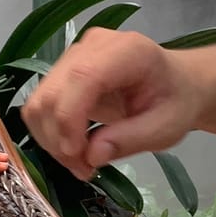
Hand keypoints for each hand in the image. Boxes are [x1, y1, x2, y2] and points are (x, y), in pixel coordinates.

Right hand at [23, 30, 201, 180]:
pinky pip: (41, 105)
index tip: (79, 155)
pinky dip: (50, 134)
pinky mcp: (63, 71)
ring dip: (51, 140)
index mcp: (127, 51)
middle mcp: (93, 46)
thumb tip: (92, 155)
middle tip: (84, 169)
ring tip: (81, 162)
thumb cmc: (176, 102)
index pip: (82, 77)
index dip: (70, 119)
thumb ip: (131, 139)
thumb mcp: (166, 128)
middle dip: (59, 138)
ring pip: (39, 101)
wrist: (176, 85)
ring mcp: (74, 56)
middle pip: (52, 91)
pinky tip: (74, 149)